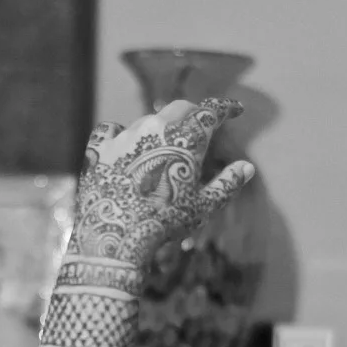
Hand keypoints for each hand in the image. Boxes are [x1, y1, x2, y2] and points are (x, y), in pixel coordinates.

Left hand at [68, 98, 255, 271]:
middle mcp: (154, 128)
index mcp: (185, 139)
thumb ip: (227, 183)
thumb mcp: (202, 207)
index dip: (225, 107)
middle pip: (179, 108)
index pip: (210, 111)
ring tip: (162, 149)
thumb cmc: (165, 224)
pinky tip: (124, 146)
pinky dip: (121, 134)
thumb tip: (247, 167)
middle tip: (200, 124)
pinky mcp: (99, 148)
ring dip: (159, 129)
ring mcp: (124, 135)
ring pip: (147, 120)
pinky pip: (111, 130)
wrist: (115, 239)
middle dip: (194, 112)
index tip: (235, 109)